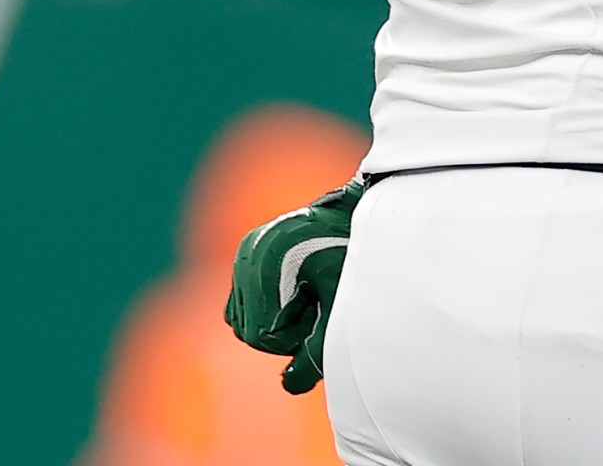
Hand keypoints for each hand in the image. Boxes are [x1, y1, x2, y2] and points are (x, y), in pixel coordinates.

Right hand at [225, 178, 364, 393]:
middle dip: (286, 330)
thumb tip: (290, 386)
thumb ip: (318, 351)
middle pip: (249, 331)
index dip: (297, 337)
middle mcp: (250, 254)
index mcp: (270, 263)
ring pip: (242, 320)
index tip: (322, 314)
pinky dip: (265, 308)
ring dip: (275, 320)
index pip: (264, 337)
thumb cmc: (356, 258)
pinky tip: (296, 293)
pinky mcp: (249, 251)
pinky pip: (240, 303)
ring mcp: (247, 251)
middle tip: (320, 305)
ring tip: (312, 296)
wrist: (362, 215)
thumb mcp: (342, 308)